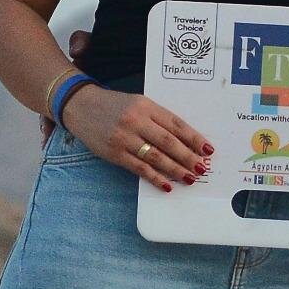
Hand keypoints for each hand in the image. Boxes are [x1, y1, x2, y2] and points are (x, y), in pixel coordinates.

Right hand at [64, 82, 211, 191]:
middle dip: (188, 157)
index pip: (175, 124)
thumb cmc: (114, 105)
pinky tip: (166, 185)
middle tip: (202, 167)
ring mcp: (124, 138)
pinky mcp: (114, 153)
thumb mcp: (138, 103)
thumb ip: (158, 119)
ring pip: (156, 157)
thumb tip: (184, 141)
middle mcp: (136, 121)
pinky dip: (154, 178)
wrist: (81, 106)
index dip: (194, 138)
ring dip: (175, 170)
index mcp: (146, 106)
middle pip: (168, 142)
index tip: (207, 149)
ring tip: (189, 178)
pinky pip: (139, 168)